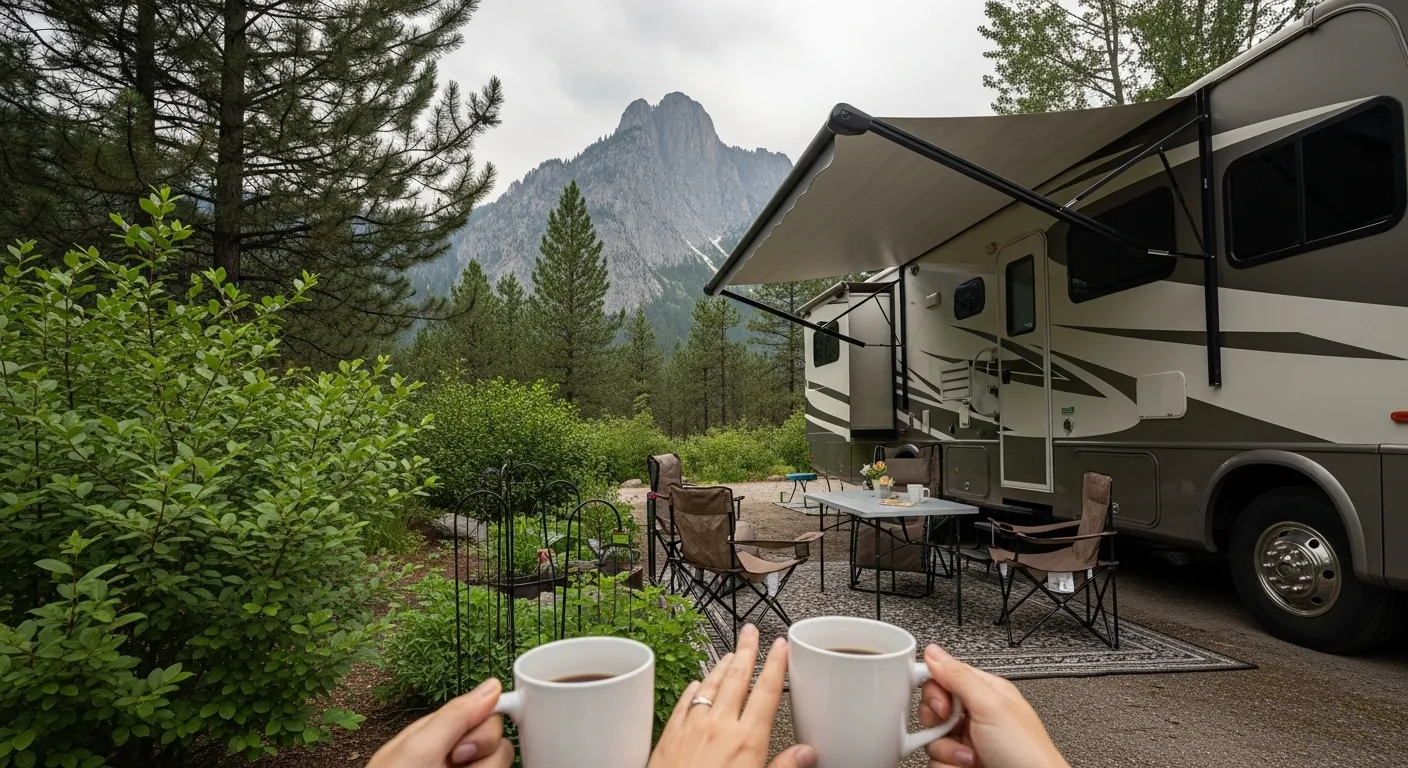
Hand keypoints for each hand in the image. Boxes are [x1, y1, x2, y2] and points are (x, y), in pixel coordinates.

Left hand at [366, 678, 513, 767]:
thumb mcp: (418, 749)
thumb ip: (455, 716)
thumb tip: (491, 686)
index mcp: (435, 735)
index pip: (479, 711)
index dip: (490, 715)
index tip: (511, 712)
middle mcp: (452, 757)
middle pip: (496, 738)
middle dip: (483, 749)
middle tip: (454, 762)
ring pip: (500, 761)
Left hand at [648, 624, 814, 767]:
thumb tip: (808, 752)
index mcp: (747, 739)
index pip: (766, 691)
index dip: (775, 664)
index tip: (780, 645)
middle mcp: (719, 726)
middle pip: (736, 678)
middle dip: (746, 651)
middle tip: (751, 630)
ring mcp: (692, 728)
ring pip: (709, 686)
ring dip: (721, 666)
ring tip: (729, 651)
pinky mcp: (670, 737)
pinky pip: (684, 703)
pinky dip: (692, 690)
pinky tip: (694, 684)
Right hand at [919, 646, 1068, 767]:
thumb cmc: (1027, 753)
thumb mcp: (992, 706)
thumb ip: (960, 676)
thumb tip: (935, 653)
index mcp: (986, 693)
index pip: (945, 677)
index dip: (936, 689)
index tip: (940, 704)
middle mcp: (975, 716)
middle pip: (933, 710)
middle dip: (939, 724)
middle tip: (955, 727)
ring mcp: (967, 742)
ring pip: (932, 739)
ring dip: (948, 750)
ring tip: (971, 756)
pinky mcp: (960, 764)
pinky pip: (936, 761)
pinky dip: (949, 766)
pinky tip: (969, 766)